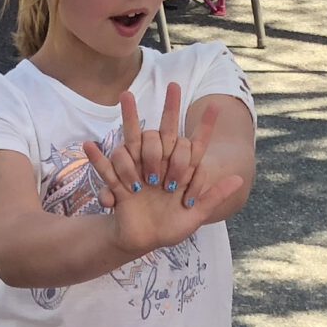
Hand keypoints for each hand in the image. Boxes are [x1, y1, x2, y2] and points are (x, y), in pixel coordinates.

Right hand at [80, 87, 243, 259]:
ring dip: (137, 142)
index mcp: (180, 172)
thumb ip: (213, 197)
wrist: (144, 241)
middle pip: (165, 132)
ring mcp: (138, 170)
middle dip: (171, 108)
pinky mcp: (119, 183)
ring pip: (134, 142)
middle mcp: (160, 164)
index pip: (195, 145)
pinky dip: (97, 159)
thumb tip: (239, 178)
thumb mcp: (194, 216)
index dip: (205, 126)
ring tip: (133, 148)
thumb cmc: (171, 228)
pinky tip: (88, 146)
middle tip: (174, 86)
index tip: (215, 105)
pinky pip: (105, 169)